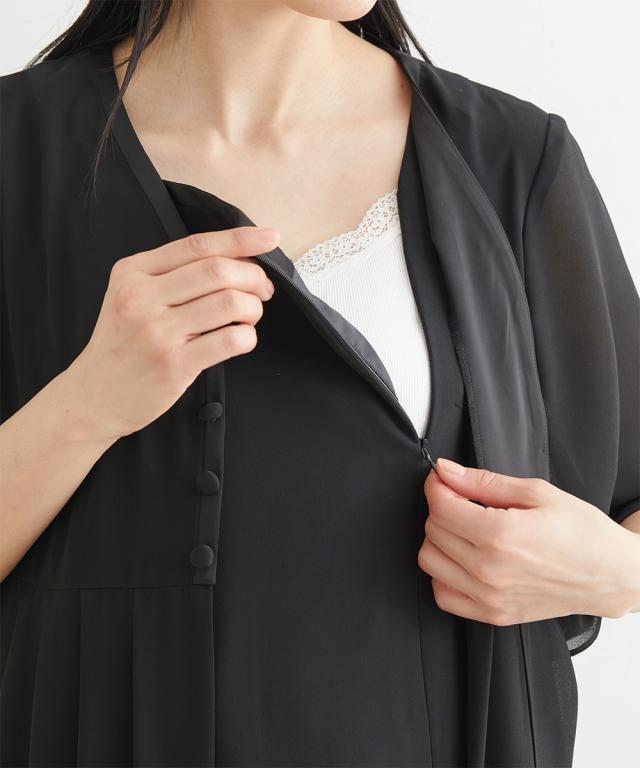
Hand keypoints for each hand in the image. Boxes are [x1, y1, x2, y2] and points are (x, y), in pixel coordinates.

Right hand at [67, 226, 279, 441]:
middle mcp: (142, 297)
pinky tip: (242, 339)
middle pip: (217, 271)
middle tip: (263, 289)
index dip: (240, 239)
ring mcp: (157, 331)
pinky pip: (229, 340)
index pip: (197, 245)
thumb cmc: (123, 343)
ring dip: (253, 308)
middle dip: (253, 276)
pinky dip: (248, 337)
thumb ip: (174, 275)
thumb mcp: (132, 295)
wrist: (95, 393)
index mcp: (134, 271)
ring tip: (250, 316)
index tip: (269, 237)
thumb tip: (238, 259)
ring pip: (229, 303)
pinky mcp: (174, 364)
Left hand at [417, 458, 636, 623]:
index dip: (438, 486)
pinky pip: (442, 595)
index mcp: (500, 535)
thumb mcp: (537, 492)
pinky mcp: (492, 615)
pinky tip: (464, 559)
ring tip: (466, 530)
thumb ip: (483, 482)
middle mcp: (489, 570)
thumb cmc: (582, 533)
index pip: (440, 506)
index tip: (446, 480)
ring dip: (440, 540)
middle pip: (433, 530)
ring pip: (429, 561)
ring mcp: (489, 597)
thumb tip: (447, 471)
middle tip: (464, 500)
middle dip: (443, 508)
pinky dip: (444, 574)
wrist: (612, 574)